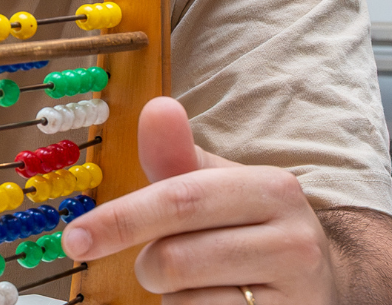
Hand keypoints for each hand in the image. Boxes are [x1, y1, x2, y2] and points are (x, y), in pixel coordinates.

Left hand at [61, 98, 338, 303]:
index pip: (179, 201)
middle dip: (149, 264)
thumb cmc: (247, 226)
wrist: (316, 281)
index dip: (120, 220)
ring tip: (199, 280)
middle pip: (174, 259)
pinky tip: (217, 300)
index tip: (75, 239)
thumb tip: (156, 107)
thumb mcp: (216, 186)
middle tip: (152, 265)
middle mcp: (294, 239)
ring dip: (172, 293)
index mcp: (272, 189)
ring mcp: (296, 289)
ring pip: (186, 298)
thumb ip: (176, 157)